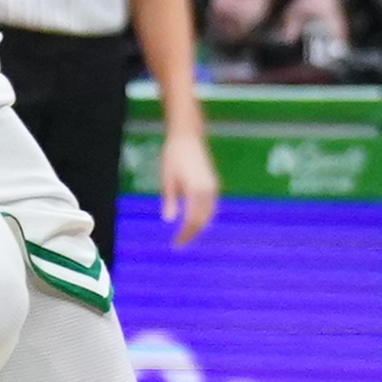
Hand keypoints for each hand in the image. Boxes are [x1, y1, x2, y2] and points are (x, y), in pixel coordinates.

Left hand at [155, 124, 219, 246]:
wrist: (187, 137)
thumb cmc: (173, 156)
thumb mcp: (167, 179)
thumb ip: (170, 200)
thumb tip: (169, 220)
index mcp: (196, 191)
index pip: (192, 221)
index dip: (185, 235)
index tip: (176, 244)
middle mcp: (208, 191)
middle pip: (202, 220)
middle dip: (192, 233)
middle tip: (180, 243)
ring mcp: (213, 187)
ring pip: (209, 214)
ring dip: (199, 226)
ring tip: (187, 234)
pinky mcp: (213, 183)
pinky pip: (211, 206)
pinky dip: (204, 216)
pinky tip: (195, 220)